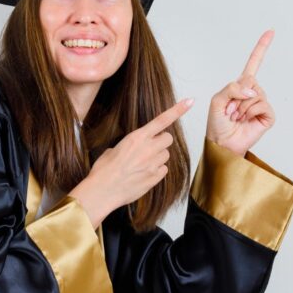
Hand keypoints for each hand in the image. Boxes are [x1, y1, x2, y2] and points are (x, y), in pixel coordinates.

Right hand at [70, 97, 194, 226]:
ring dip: (157, 157)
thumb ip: (129, 146)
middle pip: (168, 139)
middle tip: (149, 147)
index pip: (162, 120)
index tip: (190, 101)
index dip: (178, 110)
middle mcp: (148, 148)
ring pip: (166, 155)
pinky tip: (142, 175)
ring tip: (141, 165)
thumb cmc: (103, 171)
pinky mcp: (155, 178)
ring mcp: (153, 164)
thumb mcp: (113, 150)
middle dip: (161, 141)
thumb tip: (133, 149)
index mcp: (136, 137)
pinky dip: (156, 171)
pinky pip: (163, 170)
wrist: (102, 191)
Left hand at [205, 29, 276, 155]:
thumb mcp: (217, 100)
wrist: (222, 144)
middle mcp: (252, 93)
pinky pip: (262, 105)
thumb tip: (251, 90)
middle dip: (236, 96)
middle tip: (229, 110)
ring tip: (236, 117)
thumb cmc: (217, 124)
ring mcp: (261, 104)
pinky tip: (246, 120)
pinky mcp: (267, 115)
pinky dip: (251, 112)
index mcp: (240, 86)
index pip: (253, 63)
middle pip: (250, 80)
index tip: (270, 32)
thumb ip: (231, 88)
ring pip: (255, 94)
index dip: (261, 48)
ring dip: (241, 107)